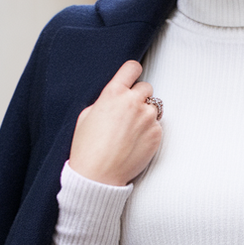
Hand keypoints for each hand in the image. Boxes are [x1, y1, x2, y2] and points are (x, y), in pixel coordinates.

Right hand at [69, 60, 161, 186]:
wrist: (98, 176)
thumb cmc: (88, 148)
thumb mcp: (86, 115)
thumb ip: (105, 100)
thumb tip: (116, 97)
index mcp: (113, 93)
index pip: (132, 68)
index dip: (133, 72)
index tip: (132, 78)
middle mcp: (133, 102)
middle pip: (146, 88)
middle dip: (138, 97)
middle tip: (128, 113)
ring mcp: (148, 118)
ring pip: (154, 107)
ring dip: (145, 115)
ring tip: (130, 132)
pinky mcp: (156, 134)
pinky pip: (157, 126)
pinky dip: (149, 132)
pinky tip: (134, 143)